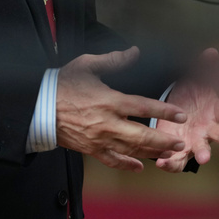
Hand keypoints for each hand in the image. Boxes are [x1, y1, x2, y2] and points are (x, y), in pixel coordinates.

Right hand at [56, 47, 188, 171]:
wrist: (38, 106)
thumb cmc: (62, 84)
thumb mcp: (87, 65)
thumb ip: (113, 59)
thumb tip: (133, 52)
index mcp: (110, 100)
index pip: (144, 107)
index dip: (165, 110)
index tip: (181, 113)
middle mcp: (108, 123)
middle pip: (142, 135)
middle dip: (164, 140)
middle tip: (181, 142)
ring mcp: (99, 139)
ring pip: (131, 150)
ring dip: (152, 153)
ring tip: (170, 153)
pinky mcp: (90, 149)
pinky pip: (111, 160)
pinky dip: (126, 165)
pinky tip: (139, 167)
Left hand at [152, 48, 218, 172]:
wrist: (175, 112)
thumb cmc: (191, 96)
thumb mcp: (195, 78)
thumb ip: (203, 65)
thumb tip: (211, 51)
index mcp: (214, 109)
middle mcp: (209, 128)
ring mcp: (196, 141)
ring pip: (203, 150)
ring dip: (203, 154)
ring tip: (202, 157)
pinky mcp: (181, 152)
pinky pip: (178, 161)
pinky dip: (172, 164)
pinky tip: (163, 162)